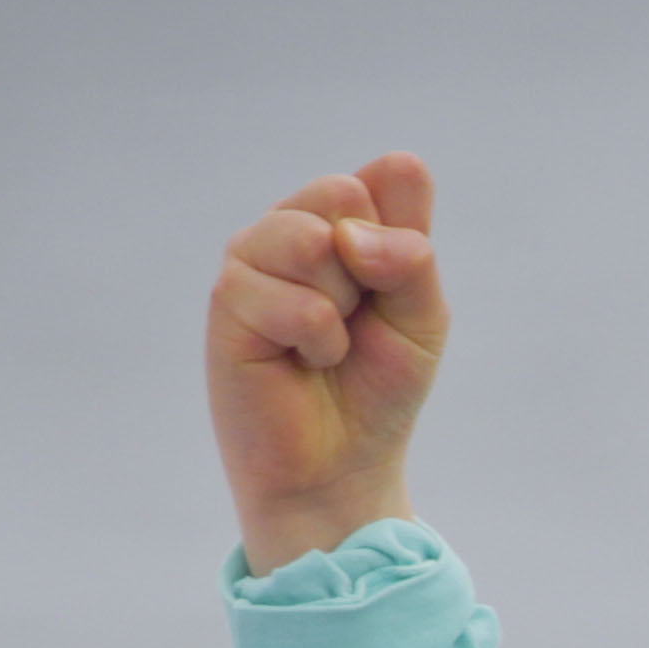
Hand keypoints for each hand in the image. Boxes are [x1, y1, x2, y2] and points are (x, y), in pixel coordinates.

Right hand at [209, 153, 446, 573]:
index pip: (384, 180)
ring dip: (338, 306)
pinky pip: (288, 295)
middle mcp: (290, 228)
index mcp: (339, 220)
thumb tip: (350, 232)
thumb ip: (412, 257)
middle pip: (341, 194)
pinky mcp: (226, 301)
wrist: (340, 466)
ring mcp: (252, 260)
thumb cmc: (378, 389)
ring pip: (310, 239)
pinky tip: (302, 362)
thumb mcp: (422, 319)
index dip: (402, 244)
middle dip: (368, 270)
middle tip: (355, 322)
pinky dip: (315, 336)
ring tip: (326, 345)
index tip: (390, 295)